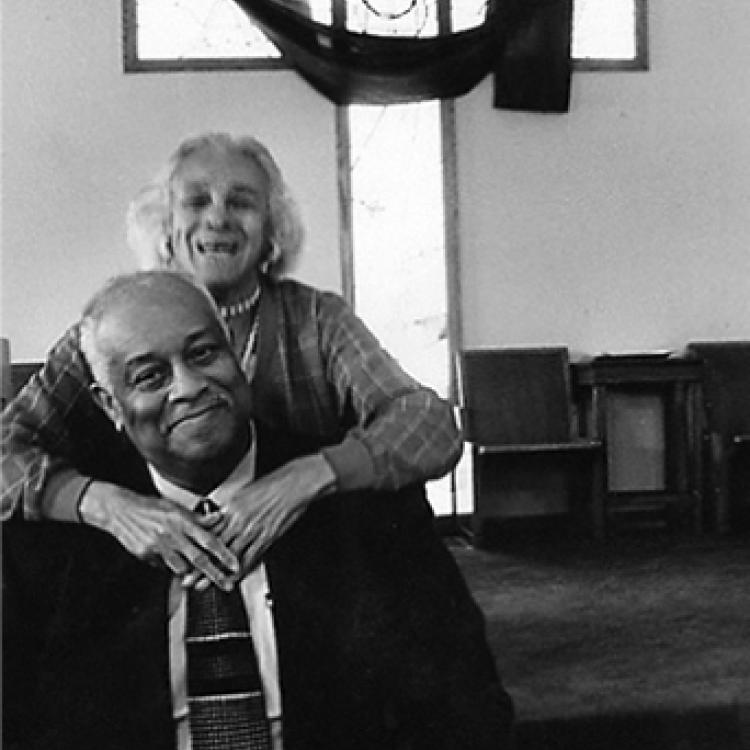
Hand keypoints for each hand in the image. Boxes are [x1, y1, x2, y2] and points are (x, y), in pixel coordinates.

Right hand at [79, 481, 238, 590]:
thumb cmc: (151, 508)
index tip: (236, 565)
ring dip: (190, 574)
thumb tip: (219, 518)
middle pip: (198, 559)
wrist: (121, 510)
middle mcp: (173, 535)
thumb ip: (198, 518)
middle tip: (227, 585)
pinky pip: (162, 567)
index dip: (224, 554)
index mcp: (183, 521)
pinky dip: (168, 566)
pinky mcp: (145, 555)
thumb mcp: (177, 508)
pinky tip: (167, 560)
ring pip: (180, 568)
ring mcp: (158, 547)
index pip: (209, 540)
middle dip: (215, 574)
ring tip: (196, 578)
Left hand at [183, 454, 335, 585]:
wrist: (293, 484)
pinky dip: (240, 571)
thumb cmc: (273, 485)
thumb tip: (219, 515)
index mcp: (231, 508)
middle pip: (213, 547)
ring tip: (203, 586)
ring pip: (228, 556)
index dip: (194, 546)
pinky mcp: (266, 537)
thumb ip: (230, 507)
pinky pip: (250, 558)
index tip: (184, 556)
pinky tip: (232, 581)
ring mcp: (252, 530)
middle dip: (198, 565)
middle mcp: (238, 520)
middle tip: (186, 579)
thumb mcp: (244, 492)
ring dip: (215, 573)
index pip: (207, 531)